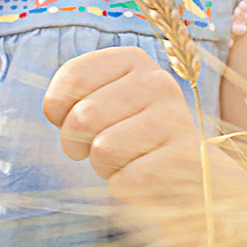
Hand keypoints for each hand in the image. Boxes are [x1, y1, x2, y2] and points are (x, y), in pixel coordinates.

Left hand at [44, 44, 207, 196]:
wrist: (193, 178)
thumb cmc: (134, 140)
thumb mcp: (105, 105)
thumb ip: (74, 97)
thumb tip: (52, 107)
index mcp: (134, 60)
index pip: (72, 76)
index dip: (58, 110)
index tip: (74, 121)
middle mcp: (158, 82)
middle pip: (83, 116)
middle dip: (77, 144)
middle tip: (100, 149)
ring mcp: (173, 119)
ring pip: (102, 150)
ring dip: (104, 166)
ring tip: (129, 160)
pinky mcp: (181, 159)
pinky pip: (122, 180)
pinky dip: (124, 186)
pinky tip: (147, 177)